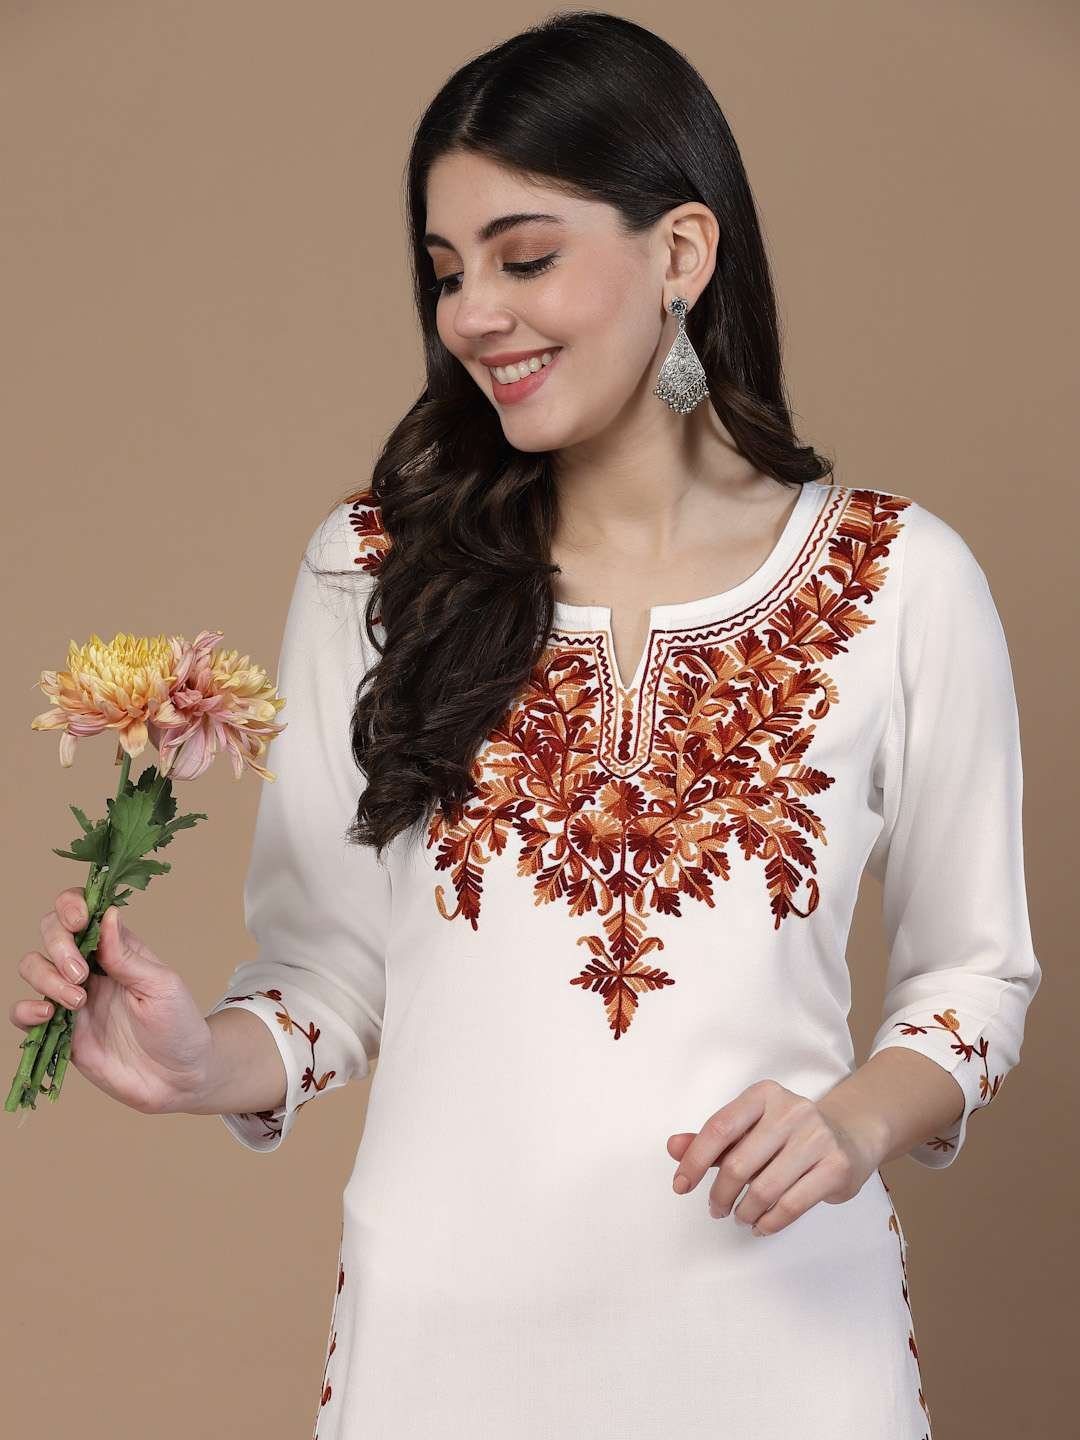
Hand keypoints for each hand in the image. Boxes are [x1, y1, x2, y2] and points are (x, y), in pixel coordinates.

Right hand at [12, 889, 213, 1115]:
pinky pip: (24, 1015)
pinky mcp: (60, 1031)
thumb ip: (127, 956)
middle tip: (81, 974)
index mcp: (118, 949)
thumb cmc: (178, 1026)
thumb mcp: (161, 985)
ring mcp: (72, 998)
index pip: (83, 912)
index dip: (71, 906)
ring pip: (33, 968)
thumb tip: (107, 914)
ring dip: (46, 978)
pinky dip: (25, 1010)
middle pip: (51, 933)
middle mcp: (90, 968)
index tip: (79, 919)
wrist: (177, 1079)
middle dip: (57, 945)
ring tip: (78, 1001)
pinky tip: (47, 1015)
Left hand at [666, 1078, 884, 1236]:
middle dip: (720, 1194)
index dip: (695, 1160)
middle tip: (716, 1209)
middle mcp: (791, 1110)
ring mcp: (817, 1137)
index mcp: (763, 1095)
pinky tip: (761, 1225)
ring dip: (745, 1212)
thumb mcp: (750, 1129)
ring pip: (764, 1189)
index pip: (719, 1128)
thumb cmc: (788, 1135)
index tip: (681, 1185)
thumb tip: (673, 1147)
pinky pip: (791, 1205)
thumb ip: (711, 1140)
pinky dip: (769, 1222)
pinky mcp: (836, 1166)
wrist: (850, 1134)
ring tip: (740, 1217)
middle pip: (739, 1163)